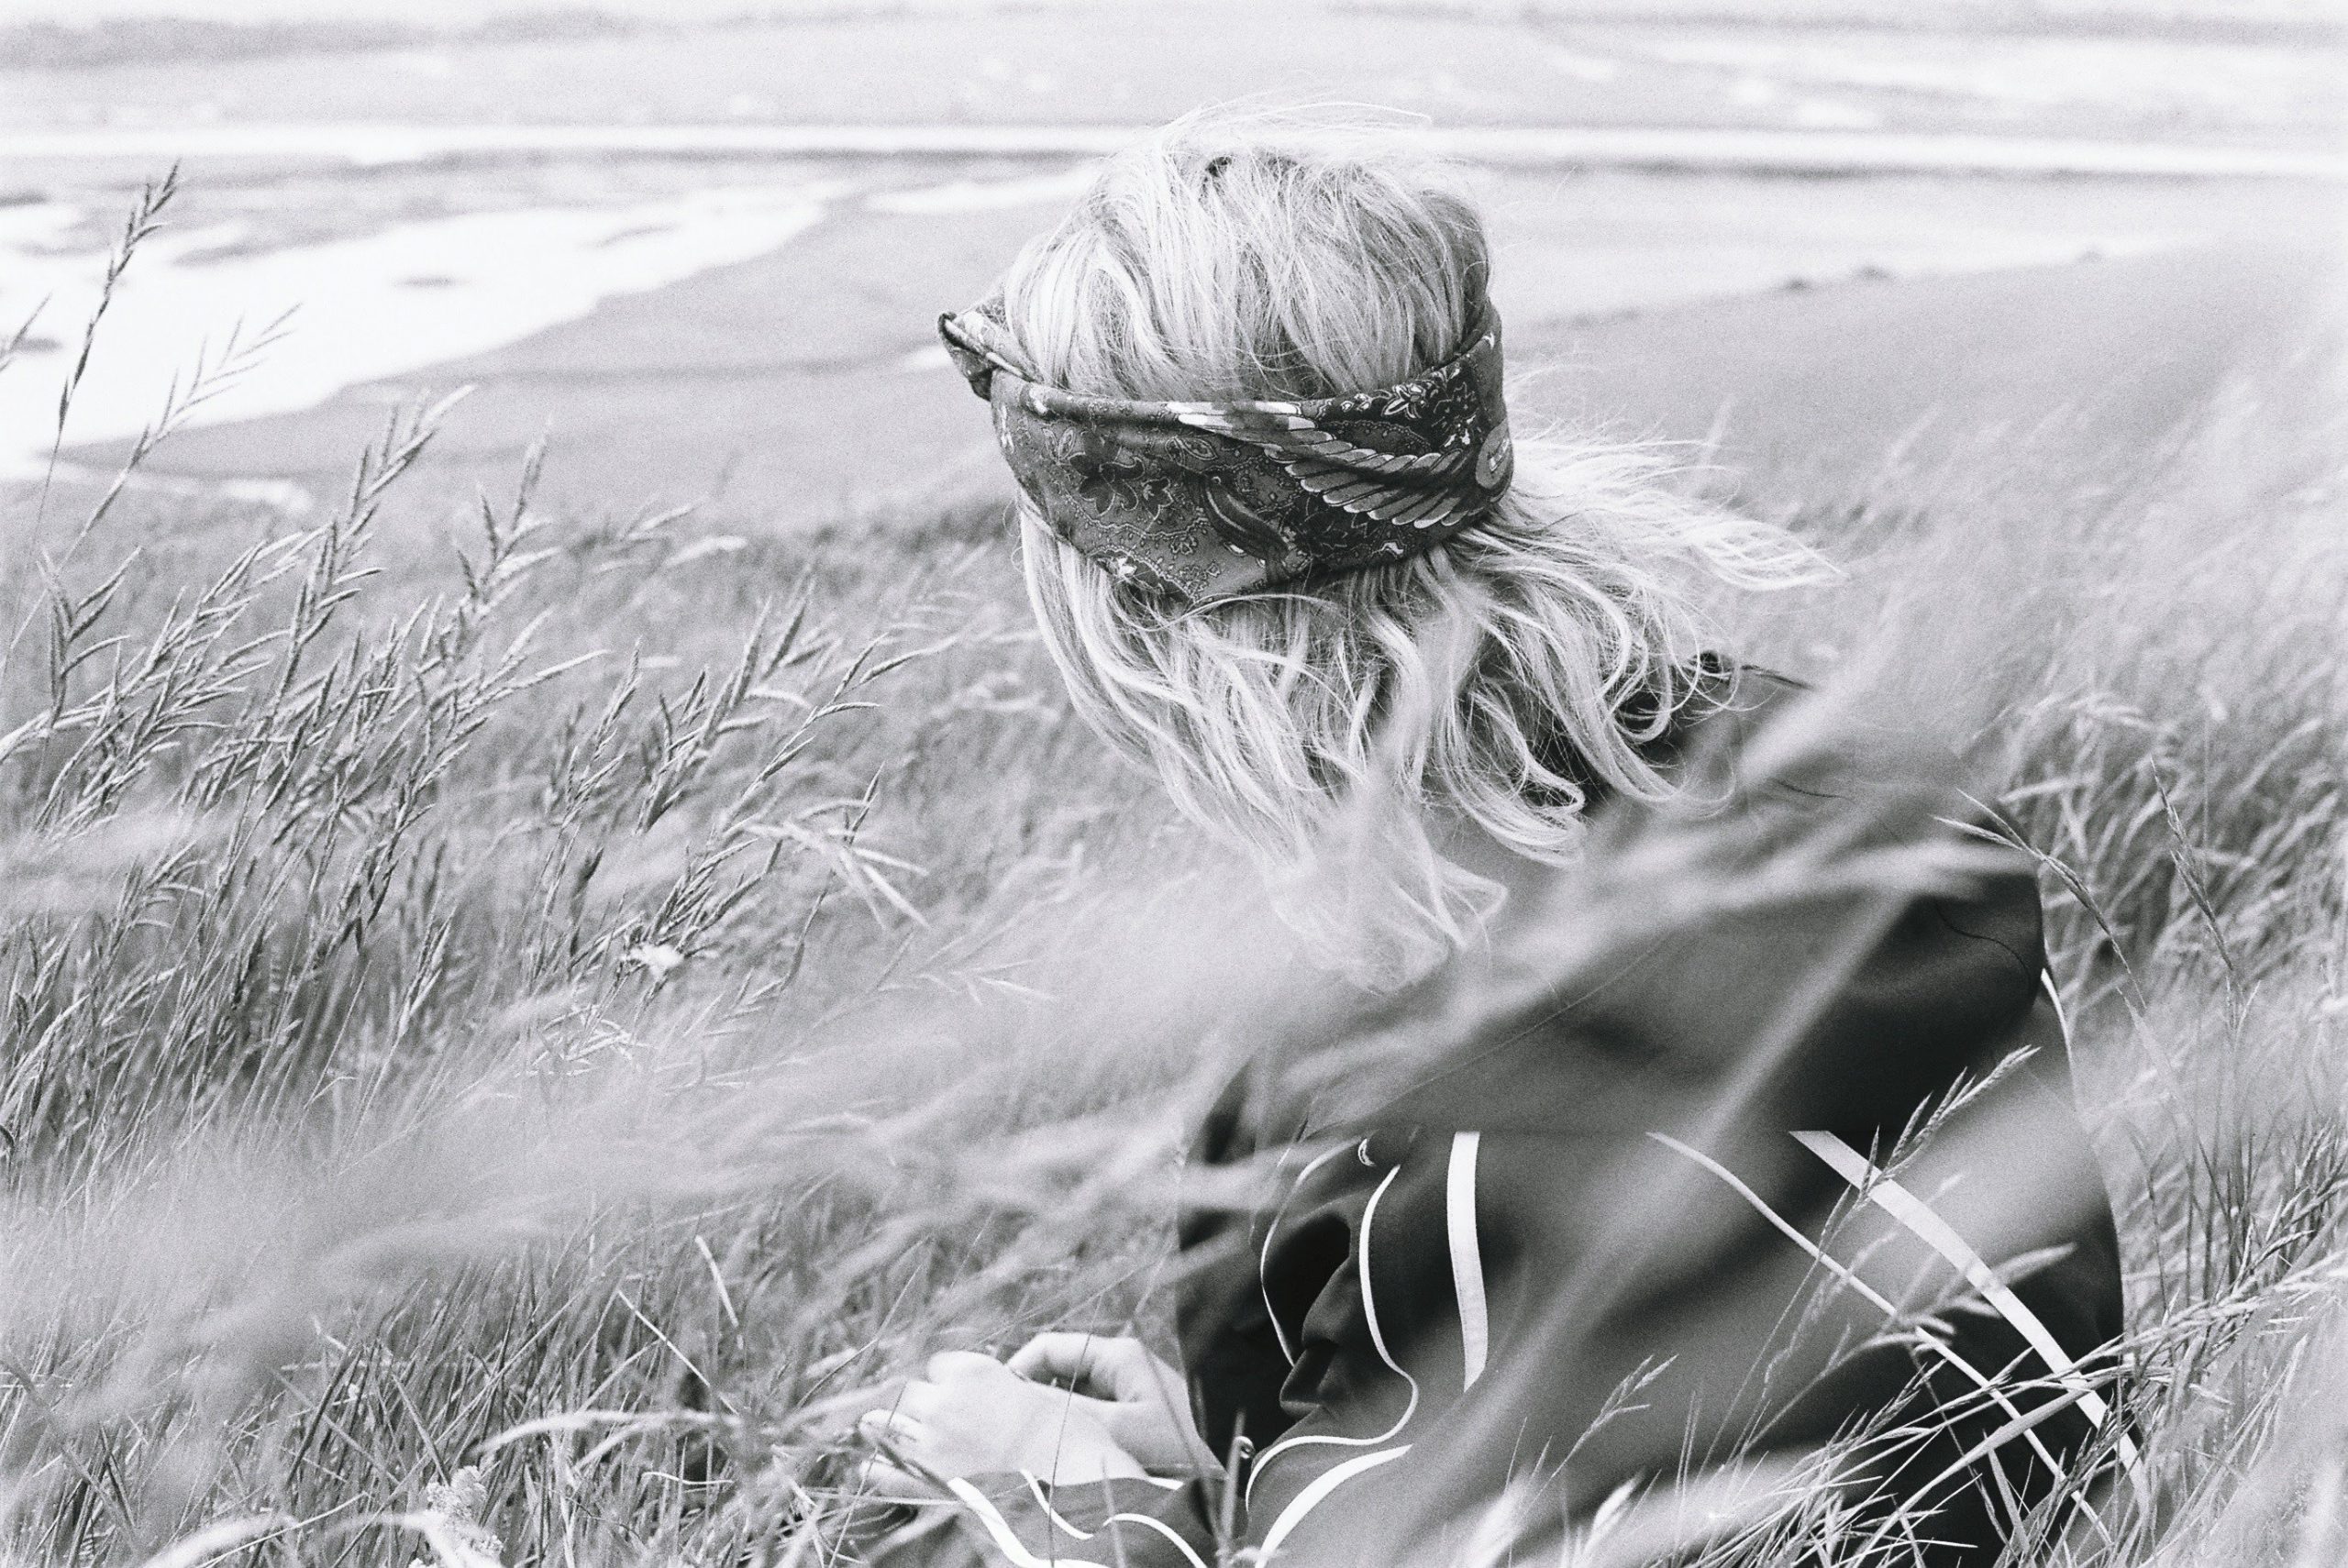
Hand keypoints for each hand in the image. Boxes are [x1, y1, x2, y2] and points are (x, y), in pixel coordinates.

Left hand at [856, 1351, 1145, 1498]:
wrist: (1075, 1492)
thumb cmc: (1072, 1443)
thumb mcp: (1045, 1398)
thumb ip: (1009, 1389)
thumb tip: (999, 1392)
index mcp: (975, 1372)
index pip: (940, 1365)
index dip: (948, 1380)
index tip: (956, 1392)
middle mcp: (945, 1401)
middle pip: (911, 1393)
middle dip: (919, 1403)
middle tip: (930, 1418)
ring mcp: (931, 1445)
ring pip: (888, 1425)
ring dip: (886, 1427)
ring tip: (876, 1428)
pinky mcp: (926, 1485)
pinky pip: (886, 1472)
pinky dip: (876, 1469)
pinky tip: (867, 1467)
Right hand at [1007, 1333, 1209, 1474]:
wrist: (1231, 1464)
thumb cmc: (1183, 1443)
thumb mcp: (1120, 1428)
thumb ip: (1069, 1411)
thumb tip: (1019, 1398)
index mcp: (1117, 1355)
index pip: (1050, 1347)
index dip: (1019, 1369)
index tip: (997, 1402)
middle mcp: (1119, 1364)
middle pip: (1058, 1369)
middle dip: (1033, 1395)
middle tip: (1011, 1428)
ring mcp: (1126, 1388)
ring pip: (1072, 1394)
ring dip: (1053, 1415)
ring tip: (1034, 1442)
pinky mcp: (1132, 1412)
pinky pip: (1089, 1412)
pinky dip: (1072, 1426)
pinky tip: (1063, 1451)